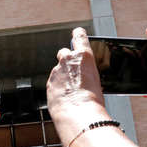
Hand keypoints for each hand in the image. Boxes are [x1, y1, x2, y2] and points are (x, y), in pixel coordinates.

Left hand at [47, 28, 109, 145]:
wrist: (78, 113)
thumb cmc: (92, 100)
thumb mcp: (97, 81)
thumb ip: (87, 73)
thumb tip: (84, 77)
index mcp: (84, 56)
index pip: (79, 36)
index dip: (78, 35)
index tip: (77, 33)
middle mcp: (67, 60)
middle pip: (64, 53)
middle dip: (67, 60)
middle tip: (74, 72)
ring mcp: (56, 71)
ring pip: (58, 71)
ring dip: (63, 78)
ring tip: (72, 92)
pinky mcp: (49, 83)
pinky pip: (54, 83)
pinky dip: (58, 89)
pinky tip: (65, 98)